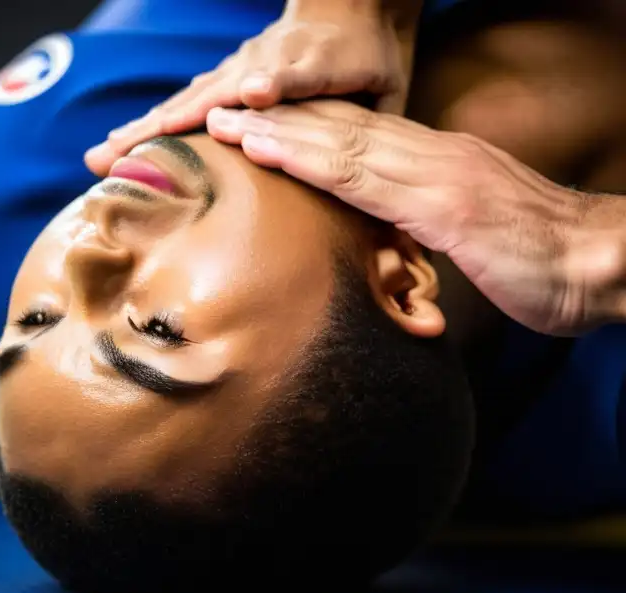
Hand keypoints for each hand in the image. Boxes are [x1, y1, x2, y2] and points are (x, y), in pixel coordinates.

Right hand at [83, 5, 414, 176]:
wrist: (346, 8)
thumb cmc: (367, 60)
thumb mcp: (387, 88)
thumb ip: (375, 122)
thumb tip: (372, 172)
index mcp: (311, 66)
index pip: (289, 75)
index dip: (272, 83)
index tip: (254, 92)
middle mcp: (262, 64)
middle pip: (210, 95)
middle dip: (167, 124)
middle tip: (120, 154)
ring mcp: (234, 71)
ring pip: (182, 102)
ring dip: (141, 130)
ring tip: (99, 158)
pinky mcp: (221, 80)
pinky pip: (182, 105)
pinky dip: (149, 126)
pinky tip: (118, 147)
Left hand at [206, 100, 620, 335]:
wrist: (601, 265)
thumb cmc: (542, 259)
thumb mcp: (475, 235)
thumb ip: (433, 224)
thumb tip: (398, 237)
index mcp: (438, 163)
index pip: (358, 137)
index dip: (303, 128)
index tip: (255, 124)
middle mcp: (432, 157)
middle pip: (339, 129)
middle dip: (276, 119)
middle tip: (220, 112)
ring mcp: (437, 174)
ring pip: (339, 142)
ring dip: (277, 131)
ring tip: (225, 123)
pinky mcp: (443, 203)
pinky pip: (361, 177)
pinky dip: (309, 160)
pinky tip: (271, 152)